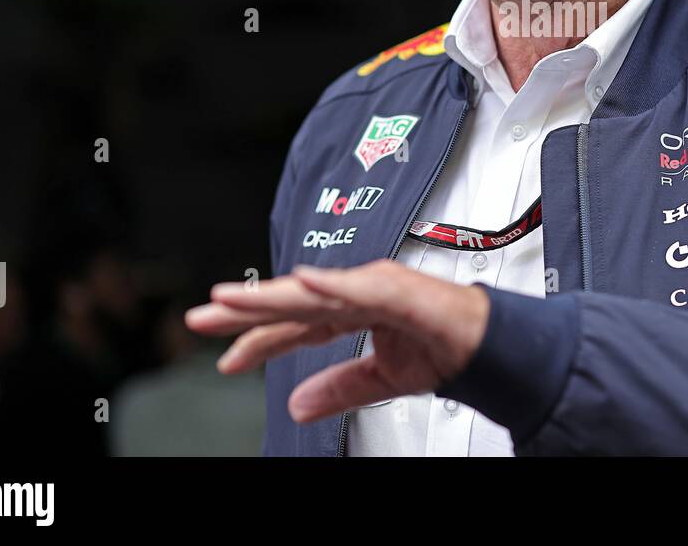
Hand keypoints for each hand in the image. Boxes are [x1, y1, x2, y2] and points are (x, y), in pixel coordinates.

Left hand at [184, 260, 490, 423]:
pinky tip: (301, 282)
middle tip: (201, 317)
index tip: (225, 358)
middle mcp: (356, 291)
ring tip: (231, 298)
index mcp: (350, 308)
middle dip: (245, 309)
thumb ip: (338, 387)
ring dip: (272, 293)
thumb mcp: (379, 378)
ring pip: (313, 290)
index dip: (258, 339)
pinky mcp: (398, 289)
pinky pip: (359, 287)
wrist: (485, 345)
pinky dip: (330, 283)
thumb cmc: (440, 347)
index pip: (293, 322)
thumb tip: (298, 405)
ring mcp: (374, 286)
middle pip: (291, 300)